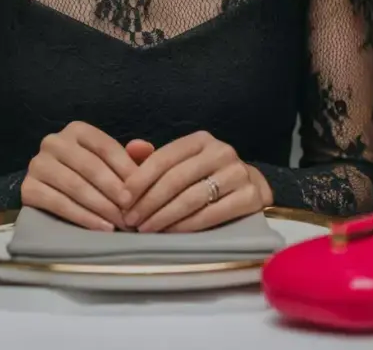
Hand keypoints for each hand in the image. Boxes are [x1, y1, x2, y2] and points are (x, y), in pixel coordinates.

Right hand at [21, 121, 139, 231]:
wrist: (55, 193)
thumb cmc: (92, 176)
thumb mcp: (113, 163)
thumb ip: (132, 156)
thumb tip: (144, 148)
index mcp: (77, 130)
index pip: (106, 147)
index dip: (126, 170)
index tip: (141, 192)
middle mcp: (54, 142)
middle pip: (91, 167)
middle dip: (114, 192)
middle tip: (132, 212)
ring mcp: (38, 164)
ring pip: (75, 186)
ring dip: (101, 207)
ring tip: (120, 223)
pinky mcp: (28, 188)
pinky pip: (58, 204)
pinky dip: (82, 217)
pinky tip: (101, 228)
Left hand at [122, 131, 272, 232]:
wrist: (249, 189)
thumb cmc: (205, 177)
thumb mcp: (180, 164)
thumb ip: (153, 158)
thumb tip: (132, 147)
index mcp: (200, 140)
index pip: (164, 157)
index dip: (140, 179)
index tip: (122, 199)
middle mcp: (221, 151)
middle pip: (176, 179)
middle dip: (148, 202)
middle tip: (131, 220)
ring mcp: (238, 173)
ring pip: (192, 198)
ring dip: (164, 216)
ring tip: (146, 229)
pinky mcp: (250, 196)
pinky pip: (212, 214)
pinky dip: (188, 225)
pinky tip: (171, 233)